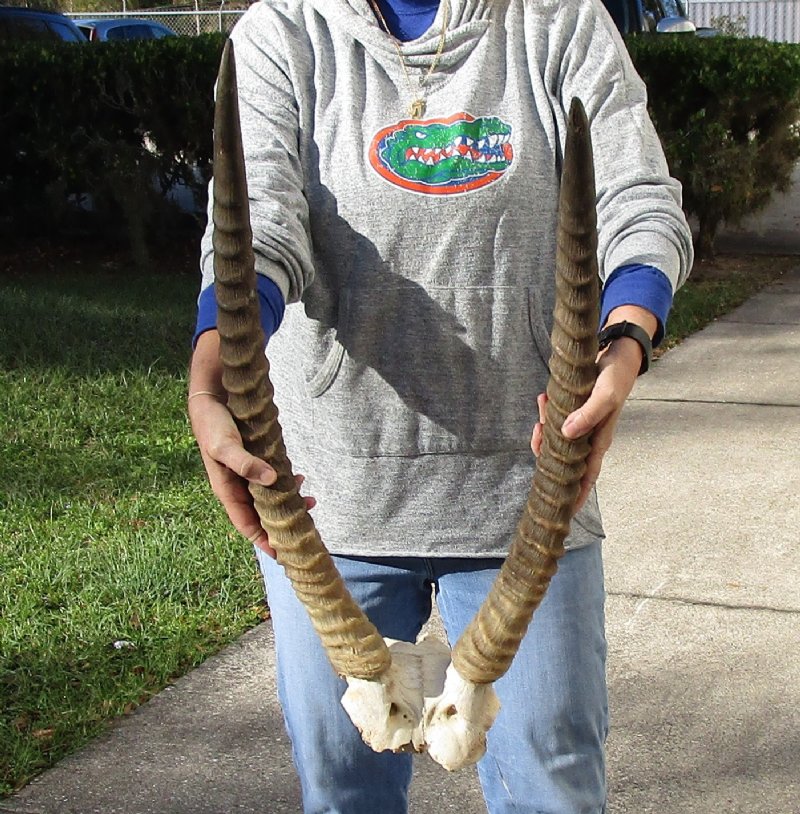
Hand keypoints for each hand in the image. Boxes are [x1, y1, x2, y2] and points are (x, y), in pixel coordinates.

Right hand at [188, 393, 314, 557]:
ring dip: (288, 500)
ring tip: (309, 499)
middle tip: (307, 522)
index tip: (282, 553)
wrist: (210, 397)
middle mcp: (237, 485)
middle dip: (282, 521)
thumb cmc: (213, 423)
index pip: (246, 524)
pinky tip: (298, 476)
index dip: (263, 540)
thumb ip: (245, 464)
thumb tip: (271, 480)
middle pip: (261, 513)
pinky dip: (285, 481)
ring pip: (269, 496)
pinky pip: (271, 478)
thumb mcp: (225, 446)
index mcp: (227, 489)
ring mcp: (245, 473)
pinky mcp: (254, 459)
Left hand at [530, 335, 642, 512]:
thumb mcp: (604, 396)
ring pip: (556, 438)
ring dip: (544, 426)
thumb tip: (565, 434)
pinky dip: (546, 412)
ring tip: (542, 405)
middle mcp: (589, 438)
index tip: (565, 512)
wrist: (619, 356)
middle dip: (546, 451)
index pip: (586, 476)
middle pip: (563, 458)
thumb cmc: (616, 378)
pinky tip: (543, 398)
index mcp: (600, 441)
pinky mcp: (573, 412)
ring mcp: (581, 426)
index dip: (577, 495)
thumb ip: (587, 416)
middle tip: (537, 433)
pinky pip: (555, 420)